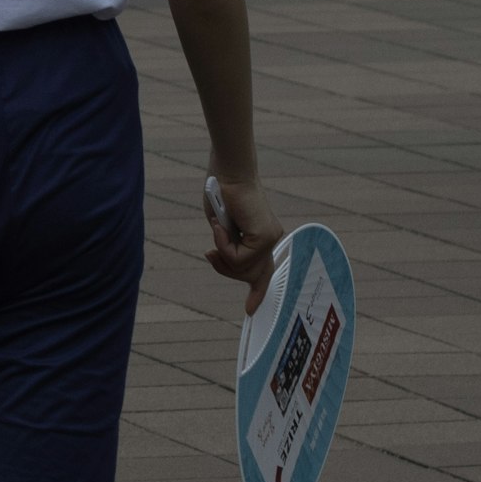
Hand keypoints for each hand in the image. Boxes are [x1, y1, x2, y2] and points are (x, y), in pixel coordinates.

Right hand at [203, 174, 282, 310]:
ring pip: (242, 269)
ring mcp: (270, 239)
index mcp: (261, 238)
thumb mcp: (221, 226)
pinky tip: (220, 226)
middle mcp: (271, 241)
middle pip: (248, 275)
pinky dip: (222, 244)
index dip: (257, 291)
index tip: (250, 309)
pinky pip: (238, 257)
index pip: (263, 271)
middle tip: (209, 253)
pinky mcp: (265, 236)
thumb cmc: (221, 191)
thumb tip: (227, 262)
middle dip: (225, 269)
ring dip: (222, 252)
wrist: (228, 171)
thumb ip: (227, 245)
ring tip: (217, 229)